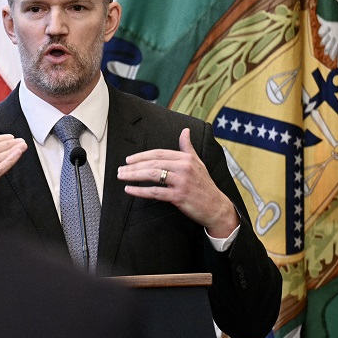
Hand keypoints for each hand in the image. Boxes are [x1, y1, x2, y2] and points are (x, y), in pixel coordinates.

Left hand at [117, 128, 238, 237]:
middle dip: (134, 166)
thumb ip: (187, 147)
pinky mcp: (179, 196)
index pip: (159, 153)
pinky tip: (129, 190)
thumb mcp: (198, 163)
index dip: (141, 156)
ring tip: (122, 177)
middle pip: (153, 163)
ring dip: (133, 176)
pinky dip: (140, 191)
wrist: (216, 206)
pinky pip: (155, 192)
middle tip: (120, 169)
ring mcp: (181, 181)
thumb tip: (185, 131)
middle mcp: (184, 167)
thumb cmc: (204, 185)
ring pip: (152, 175)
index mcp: (186, 158)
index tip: (128, 160)